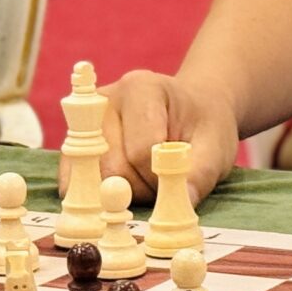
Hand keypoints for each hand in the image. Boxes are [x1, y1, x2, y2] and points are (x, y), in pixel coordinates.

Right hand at [68, 70, 239, 207]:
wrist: (190, 112)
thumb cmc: (202, 126)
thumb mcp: (216, 146)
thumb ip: (200, 173)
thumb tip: (181, 202)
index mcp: (142, 88)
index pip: (141, 150)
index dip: (161, 178)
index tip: (178, 180)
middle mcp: (105, 100)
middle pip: (111, 167)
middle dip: (139, 190)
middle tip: (162, 184)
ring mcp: (85, 124)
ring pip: (92, 179)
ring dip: (120, 196)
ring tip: (145, 181)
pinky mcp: (76, 147)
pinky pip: (76, 182)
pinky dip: (99, 198)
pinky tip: (122, 191)